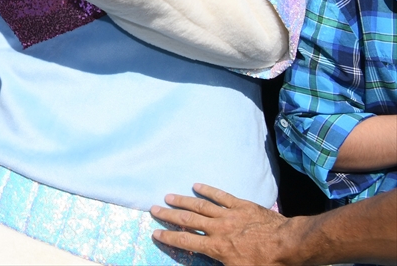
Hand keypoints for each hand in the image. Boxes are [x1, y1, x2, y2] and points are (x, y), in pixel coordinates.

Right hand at [150, 184, 294, 265]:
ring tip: (168, 196)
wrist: (290, 245)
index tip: (155, 233)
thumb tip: (209, 264)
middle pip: (188, 221)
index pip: (187, 242)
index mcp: (217, 248)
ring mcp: (229, 215)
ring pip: (201, 206)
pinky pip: (221, 196)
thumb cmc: (267, 264)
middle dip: (169, 216)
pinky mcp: (242, 205)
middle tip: (154, 209)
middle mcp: (218, 229)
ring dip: (183, 201)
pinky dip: (208, 190)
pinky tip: (197, 185)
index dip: (169, 238)